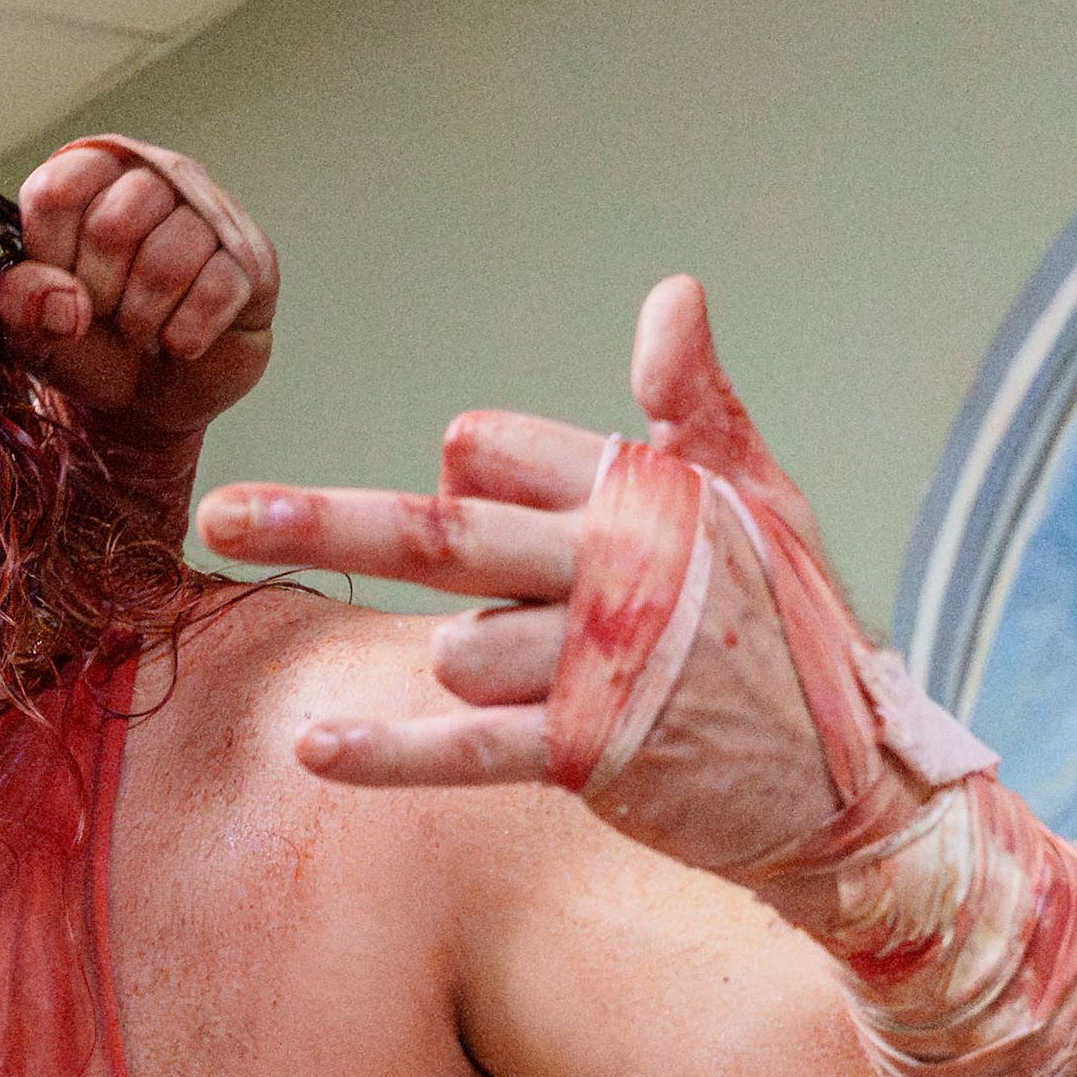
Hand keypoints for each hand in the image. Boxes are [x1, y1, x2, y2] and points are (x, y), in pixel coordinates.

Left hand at [0, 135, 277, 482]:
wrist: (146, 396)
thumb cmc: (85, 341)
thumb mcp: (31, 329)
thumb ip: (20, 304)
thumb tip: (63, 302)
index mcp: (89, 174)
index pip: (57, 191)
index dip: (51, 255)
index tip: (60, 283)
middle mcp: (152, 177)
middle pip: (114, 224)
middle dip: (99, 291)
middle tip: (105, 312)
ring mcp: (208, 213)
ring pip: (168, 259)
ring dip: (142, 318)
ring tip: (140, 330)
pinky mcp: (251, 260)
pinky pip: (215, 291)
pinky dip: (184, 334)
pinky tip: (177, 342)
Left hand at [192, 277, 884, 858]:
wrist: (856, 784)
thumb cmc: (791, 631)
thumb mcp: (763, 501)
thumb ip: (696, 404)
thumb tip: (672, 292)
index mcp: (641, 497)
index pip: (494, 448)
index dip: (469, 465)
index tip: (466, 473)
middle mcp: (611, 571)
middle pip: (440, 531)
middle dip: (323, 519)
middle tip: (220, 509)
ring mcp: (596, 666)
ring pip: (458, 647)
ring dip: (466, 665)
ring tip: (549, 679)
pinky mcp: (586, 754)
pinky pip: (462, 749)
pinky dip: (387, 753)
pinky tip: (311, 748)